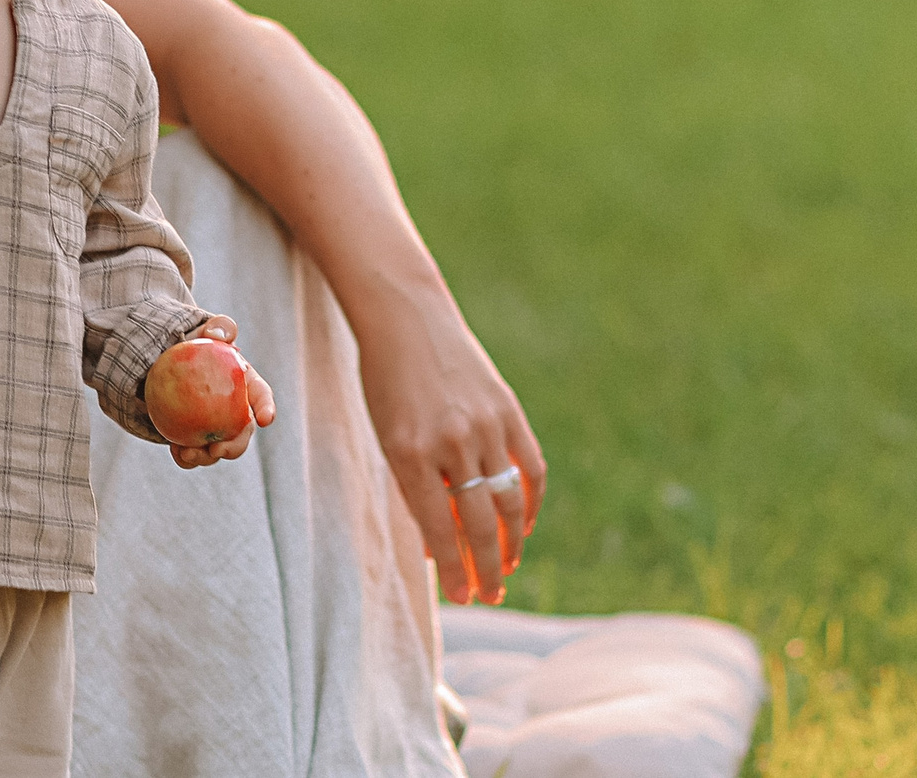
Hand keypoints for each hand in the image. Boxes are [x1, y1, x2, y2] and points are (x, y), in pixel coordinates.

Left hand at [166, 316, 277, 469]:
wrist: (169, 360)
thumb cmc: (196, 345)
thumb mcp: (207, 331)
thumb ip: (219, 328)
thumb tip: (220, 335)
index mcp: (246, 386)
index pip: (261, 396)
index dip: (267, 408)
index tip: (266, 418)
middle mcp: (235, 412)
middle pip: (242, 434)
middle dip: (234, 447)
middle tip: (217, 449)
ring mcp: (215, 428)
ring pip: (218, 449)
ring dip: (206, 457)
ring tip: (188, 454)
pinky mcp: (194, 438)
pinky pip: (193, 452)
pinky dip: (186, 457)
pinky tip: (176, 452)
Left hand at [354, 292, 545, 605]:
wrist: (406, 317)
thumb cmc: (385, 381)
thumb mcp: (386, 436)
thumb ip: (412, 487)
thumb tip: (439, 545)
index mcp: (408, 451)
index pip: (437, 528)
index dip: (453, 569)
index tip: (462, 598)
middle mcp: (450, 441)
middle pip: (477, 522)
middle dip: (485, 569)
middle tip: (490, 597)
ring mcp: (483, 424)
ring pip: (508, 500)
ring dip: (511, 543)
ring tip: (507, 569)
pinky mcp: (508, 409)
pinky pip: (529, 467)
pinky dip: (531, 502)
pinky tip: (523, 527)